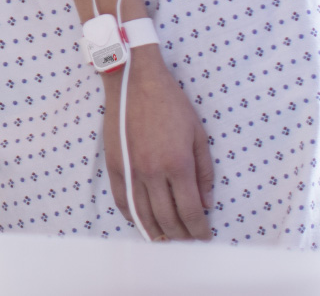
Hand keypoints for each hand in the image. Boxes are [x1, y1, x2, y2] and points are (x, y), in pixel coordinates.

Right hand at [101, 47, 213, 240]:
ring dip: (157, 233)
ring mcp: (130, 170)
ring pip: (143, 216)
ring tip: (167, 239)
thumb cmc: (170, 102)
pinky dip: (132, 217)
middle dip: (181, 235)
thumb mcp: (198, 133)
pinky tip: (142, 221)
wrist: (134, 80)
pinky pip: (122, 201)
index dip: (199, 229)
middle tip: (188, 240)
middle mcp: (152, 172)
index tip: (204, 236)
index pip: (190, 211)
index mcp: (177, 164)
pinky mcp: (114, 164)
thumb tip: (205, 202)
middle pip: (167, 219)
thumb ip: (204, 171)